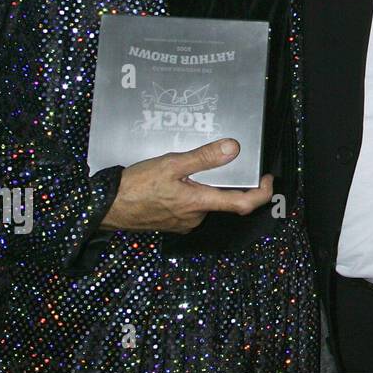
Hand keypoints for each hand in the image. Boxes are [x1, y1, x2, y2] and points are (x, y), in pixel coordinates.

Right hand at [99, 138, 273, 232]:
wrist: (105, 208)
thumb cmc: (136, 186)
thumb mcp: (171, 164)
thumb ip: (204, 157)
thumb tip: (233, 149)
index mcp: (199, 203)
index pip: (243, 204)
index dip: (261, 193)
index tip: (267, 178)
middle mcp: (196, 217)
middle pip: (222, 199)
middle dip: (222, 180)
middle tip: (215, 158)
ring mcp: (183, 223)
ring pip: (204, 201)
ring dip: (202, 185)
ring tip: (186, 166)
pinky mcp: (172, 223)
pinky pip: (189, 206)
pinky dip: (189, 192)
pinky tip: (174, 180)